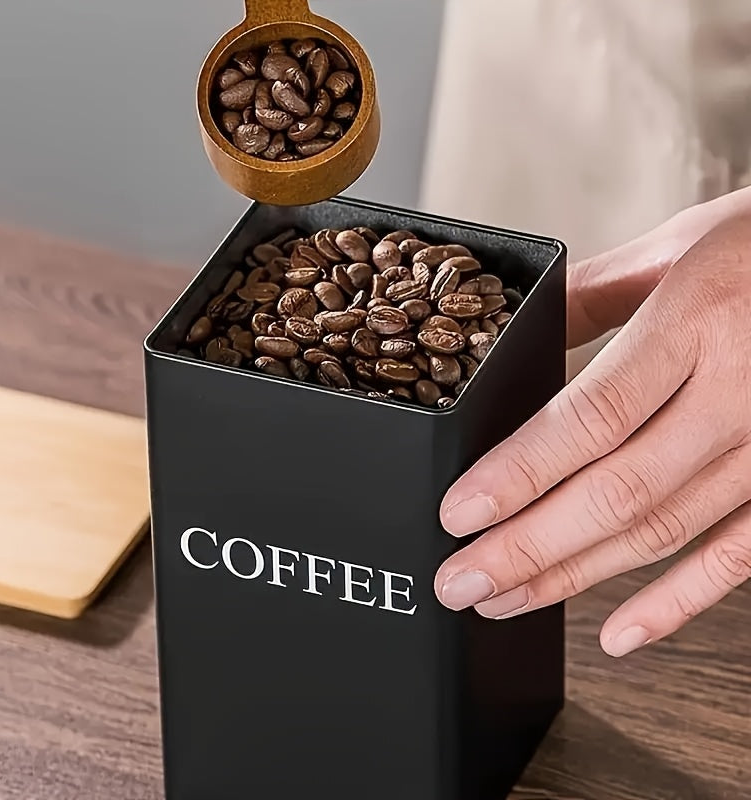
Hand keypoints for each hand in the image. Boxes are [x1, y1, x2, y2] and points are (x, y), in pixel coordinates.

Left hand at [434, 207, 750, 657]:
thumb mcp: (672, 250)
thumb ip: (587, 297)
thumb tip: (511, 343)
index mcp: (697, 321)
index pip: (591, 417)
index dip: (519, 475)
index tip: (459, 515)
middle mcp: (740, 392)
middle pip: (617, 491)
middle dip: (528, 548)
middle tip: (460, 583)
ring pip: (664, 532)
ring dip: (577, 576)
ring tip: (506, 599)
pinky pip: (737, 557)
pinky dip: (676, 602)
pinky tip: (619, 634)